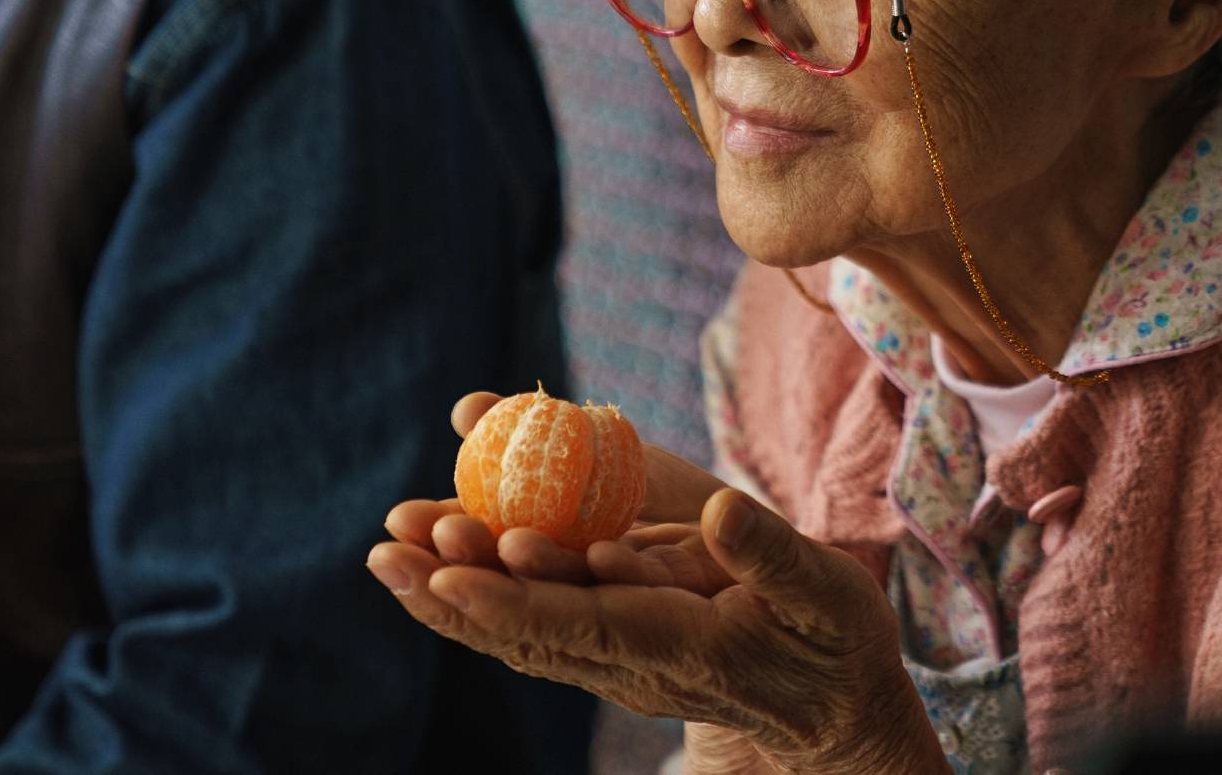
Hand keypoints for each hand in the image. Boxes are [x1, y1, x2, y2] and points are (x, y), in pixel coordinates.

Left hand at [370, 426, 944, 772]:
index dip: (515, 596)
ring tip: (386, 556)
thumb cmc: (836, 645)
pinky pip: (535, 627)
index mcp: (677, 644)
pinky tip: (438, 573)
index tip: (452, 570)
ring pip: (519, 632)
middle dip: (453, 593)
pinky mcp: (614, 646)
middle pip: (527, 629)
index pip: (580, 621)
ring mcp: (616, 661)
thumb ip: (769, 554)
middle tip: (385, 552)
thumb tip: (720, 509)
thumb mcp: (825, 593)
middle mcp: (631, 662)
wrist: (833, 712)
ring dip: (451, 598)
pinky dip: (482, 601)